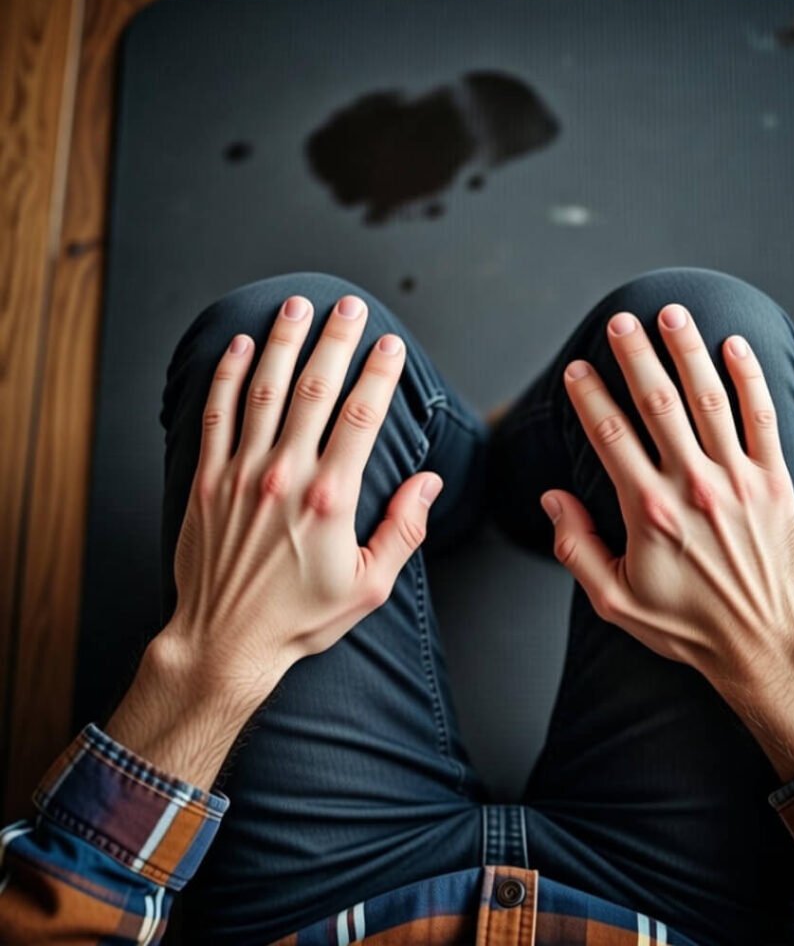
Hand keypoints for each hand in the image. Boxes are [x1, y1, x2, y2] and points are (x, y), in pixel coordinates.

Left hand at [107, 294, 442, 786]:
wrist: (224, 643)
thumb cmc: (299, 618)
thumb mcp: (370, 585)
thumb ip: (405, 529)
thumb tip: (430, 482)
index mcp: (330, 499)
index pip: (361, 416)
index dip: (379, 373)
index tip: (391, 344)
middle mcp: (285, 476)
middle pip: (314, 389)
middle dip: (335, 340)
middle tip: (349, 306)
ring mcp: (241, 474)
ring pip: (265, 390)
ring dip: (283, 343)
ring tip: (296, 307)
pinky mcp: (208, 481)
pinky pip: (217, 415)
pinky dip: (228, 376)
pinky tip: (240, 347)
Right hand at [539, 304, 793, 778]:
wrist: (762, 644)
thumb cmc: (684, 625)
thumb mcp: (615, 599)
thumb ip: (576, 547)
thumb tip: (552, 497)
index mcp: (649, 511)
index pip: (610, 435)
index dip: (589, 396)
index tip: (576, 368)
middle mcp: (693, 486)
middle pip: (658, 403)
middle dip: (636, 355)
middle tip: (620, 320)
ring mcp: (738, 481)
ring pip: (709, 399)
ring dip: (688, 351)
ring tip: (672, 313)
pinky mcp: (774, 483)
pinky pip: (761, 419)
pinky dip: (748, 378)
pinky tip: (734, 345)